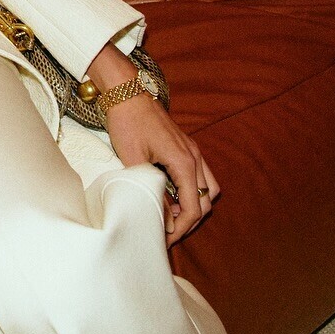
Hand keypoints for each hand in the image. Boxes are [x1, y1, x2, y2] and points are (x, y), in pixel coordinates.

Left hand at [101, 94, 219, 243]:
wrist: (126, 93)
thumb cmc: (127, 123)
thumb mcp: (133, 160)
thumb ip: (150, 190)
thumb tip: (163, 218)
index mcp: (184, 162)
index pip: (194, 207)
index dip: (181, 229)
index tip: (165, 240)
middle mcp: (195, 157)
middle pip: (205, 201)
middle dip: (189, 222)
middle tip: (167, 234)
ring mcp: (193, 151)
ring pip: (208, 189)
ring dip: (194, 205)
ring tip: (171, 217)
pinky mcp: (186, 147)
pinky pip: (200, 176)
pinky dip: (191, 191)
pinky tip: (171, 196)